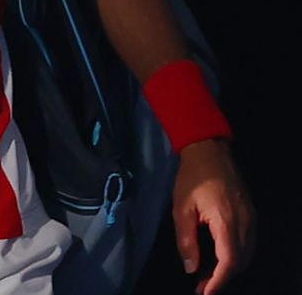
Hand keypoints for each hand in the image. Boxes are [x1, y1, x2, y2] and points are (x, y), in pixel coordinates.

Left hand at [172, 139, 255, 293]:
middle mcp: (245, 223)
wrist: (210, 151)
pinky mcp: (251, 215)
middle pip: (241, 261)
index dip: (219, 280)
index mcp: (226, 221)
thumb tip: (191, 268)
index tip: (206, 292)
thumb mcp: (181, 208)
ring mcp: (251, 219)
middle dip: (222, 278)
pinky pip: (248, 243)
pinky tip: (219, 259)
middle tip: (202, 287)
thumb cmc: (192, 177)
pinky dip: (236, 256)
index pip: (230, 260)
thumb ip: (186, 240)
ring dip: (230, 269)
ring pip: (247, 254)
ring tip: (208, 277)